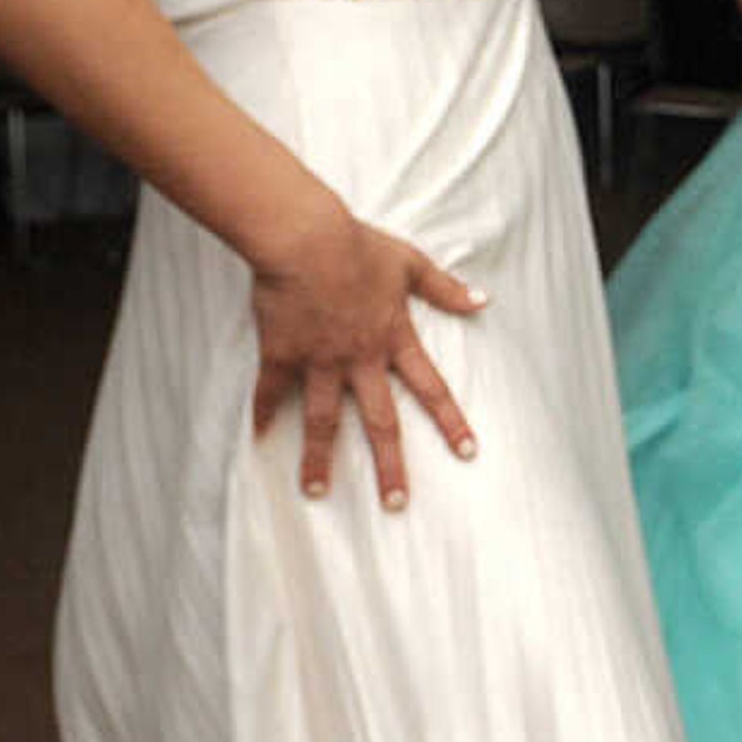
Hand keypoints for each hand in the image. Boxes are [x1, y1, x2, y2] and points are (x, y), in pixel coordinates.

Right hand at [247, 209, 483, 508]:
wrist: (306, 237)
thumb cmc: (358, 245)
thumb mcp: (411, 263)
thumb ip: (446, 288)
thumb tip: (483, 300)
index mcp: (394, 339)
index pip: (432, 388)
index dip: (451, 421)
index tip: (467, 452)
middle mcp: (361, 360)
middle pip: (382, 422)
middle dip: (390, 466)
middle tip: (396, 504)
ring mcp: (320, 361)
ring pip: (323, 421)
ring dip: (320, 459)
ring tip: (316, 493)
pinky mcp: (282, 353)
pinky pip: (271, 392)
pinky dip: (263, 416)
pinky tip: (259, 441)